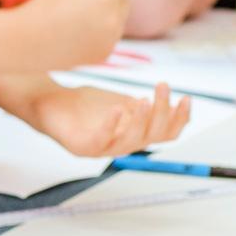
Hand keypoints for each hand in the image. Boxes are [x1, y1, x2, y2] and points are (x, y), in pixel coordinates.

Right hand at [18, 0, 130, 67]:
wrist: (29, 42)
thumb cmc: (45, 6)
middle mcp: (113, 19)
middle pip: (125, 0)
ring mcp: (110, 39)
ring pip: (119, 19)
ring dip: (108, 15)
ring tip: (82, 17)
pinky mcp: (105, 54)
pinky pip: (110, 36)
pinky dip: (101, 33)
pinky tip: (79, 33)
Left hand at [25, 83, 192, 157]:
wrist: (49, 103)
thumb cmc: (86, 105)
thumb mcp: (121, 102)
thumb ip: (142, 106)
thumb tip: (170, 103)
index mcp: (134, 136)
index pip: (165, 135)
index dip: (179, 119)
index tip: (185, 97)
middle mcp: (121, 146)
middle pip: (152, 136)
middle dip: (162, 112)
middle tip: (162, 86)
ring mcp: (101, 149)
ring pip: (131, 142)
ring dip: (141, 121)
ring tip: (144, 99)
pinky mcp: (81, 146)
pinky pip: (100, 139)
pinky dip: (112, 125)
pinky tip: (118, 109)